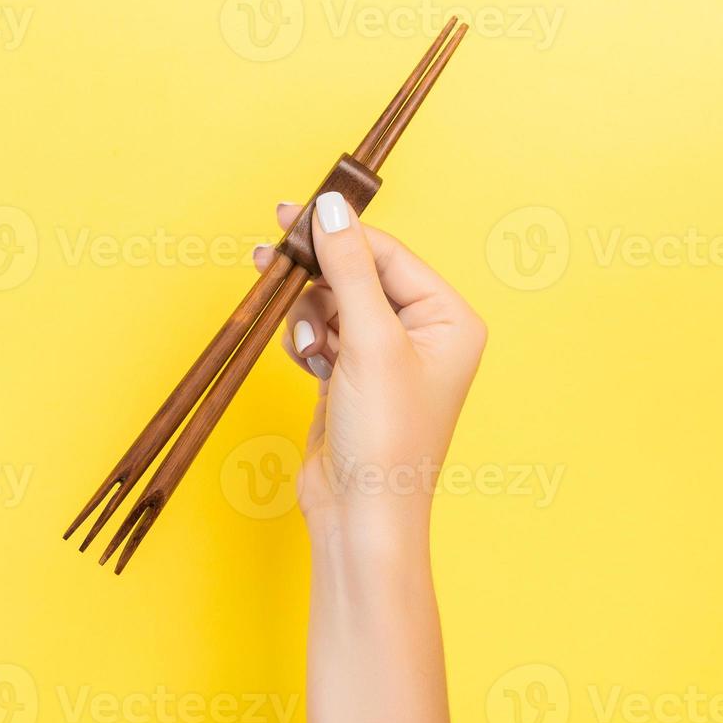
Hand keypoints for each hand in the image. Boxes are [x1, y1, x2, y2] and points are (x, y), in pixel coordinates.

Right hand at [254, 193, 486, 540]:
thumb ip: (349, 268)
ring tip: (307, 344)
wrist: (360, 513)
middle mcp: (424, 334)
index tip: (292, 215)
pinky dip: (306, 340)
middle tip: (273, 253)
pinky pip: (321, 332)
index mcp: (449, 320)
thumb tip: (331, 208)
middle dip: (318, 276)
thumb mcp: (369, 341)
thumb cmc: (386, 438)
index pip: (389, 255)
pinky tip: (305, 359)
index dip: (340, 234)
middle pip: (359, 274)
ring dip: (309, 315)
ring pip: (333, 302)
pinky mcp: (353, 375)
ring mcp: (386, 356)